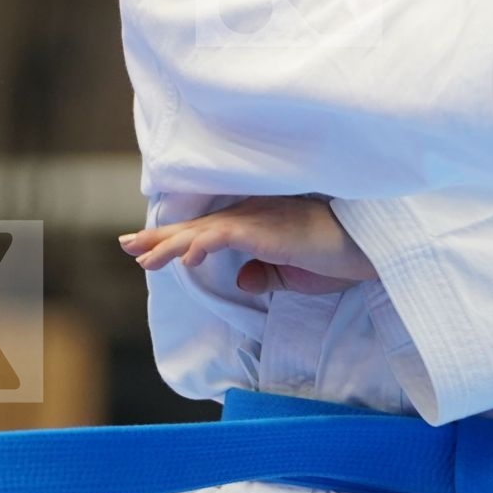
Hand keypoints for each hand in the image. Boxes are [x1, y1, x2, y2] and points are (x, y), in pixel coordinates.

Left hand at [119, 196, 378, 295]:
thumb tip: (243, 277)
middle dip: (160, 236)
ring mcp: (259, 219)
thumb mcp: (294, 273)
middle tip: (127, 245)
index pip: (208, 230)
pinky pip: (227, 233)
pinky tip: (186, 258)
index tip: (144, 248)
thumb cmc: (336, 256)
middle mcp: (253, 216)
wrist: (365, 246)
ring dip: (172, 243)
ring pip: (204, 229)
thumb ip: (268, 272)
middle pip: (198, 225)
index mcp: (258, 225)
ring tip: (143, 256)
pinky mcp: (268, 228)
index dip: (175, 238)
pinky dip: (203, 243)